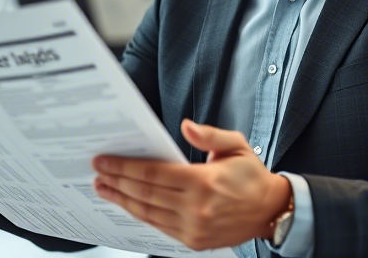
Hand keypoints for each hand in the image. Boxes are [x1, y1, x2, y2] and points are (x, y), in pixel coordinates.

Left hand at [92, 119, 291, 250]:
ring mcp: (193, 228)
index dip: (124, 167)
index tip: (104, 161)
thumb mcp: (236, 145)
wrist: (271, 211)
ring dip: (122, 200)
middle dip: (116, 182)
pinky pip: (158, 226)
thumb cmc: (252, 176)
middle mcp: (196, 208)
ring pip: (147, 213)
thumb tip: (185, 126)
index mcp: (204, 181)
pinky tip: (127, 204)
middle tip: (97, 172)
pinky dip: (139, 214)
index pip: (153, 174)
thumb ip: (209, 135)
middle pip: (144, 194)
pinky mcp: (193, 241)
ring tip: (104, 188)